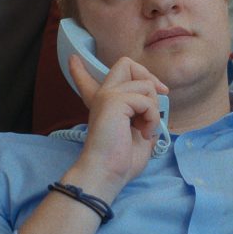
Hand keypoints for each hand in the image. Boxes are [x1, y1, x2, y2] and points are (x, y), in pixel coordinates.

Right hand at [66, 53, 167, 196]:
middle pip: (126, 64)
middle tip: (156, 101)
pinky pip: (146, 100)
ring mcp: (107, 95)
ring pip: (145, 84)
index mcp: (105, 105)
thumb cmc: (122, 160)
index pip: (90, 80)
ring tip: (145, 129)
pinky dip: (152, 118)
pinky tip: (144, 133)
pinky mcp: (113, 101)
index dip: (81, 71)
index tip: (73, 60)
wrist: (107, 173)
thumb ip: (144, 112)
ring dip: (154, 109)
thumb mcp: (139, 131)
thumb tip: (159, 99)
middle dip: (148, 77)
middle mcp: (103, 95)